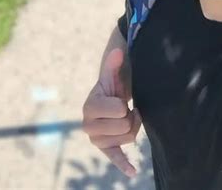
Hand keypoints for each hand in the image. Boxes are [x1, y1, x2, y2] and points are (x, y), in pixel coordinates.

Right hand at [82, 48, 140, 177]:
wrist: (108, 99)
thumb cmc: (111, 87)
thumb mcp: (112, 74)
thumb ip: (114, 63)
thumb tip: (118, 51)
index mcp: (89, 107)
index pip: (119, 110)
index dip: (124, 105)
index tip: (121, 100)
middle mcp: (88, 126)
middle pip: (125, 126)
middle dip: (130, 116)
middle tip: (126, 109)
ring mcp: (96, 139)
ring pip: (129, 138)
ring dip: (133, 126)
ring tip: (128, 117)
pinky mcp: (105, 148)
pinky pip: (115, 158)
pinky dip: (123, 164)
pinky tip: (133, 171)